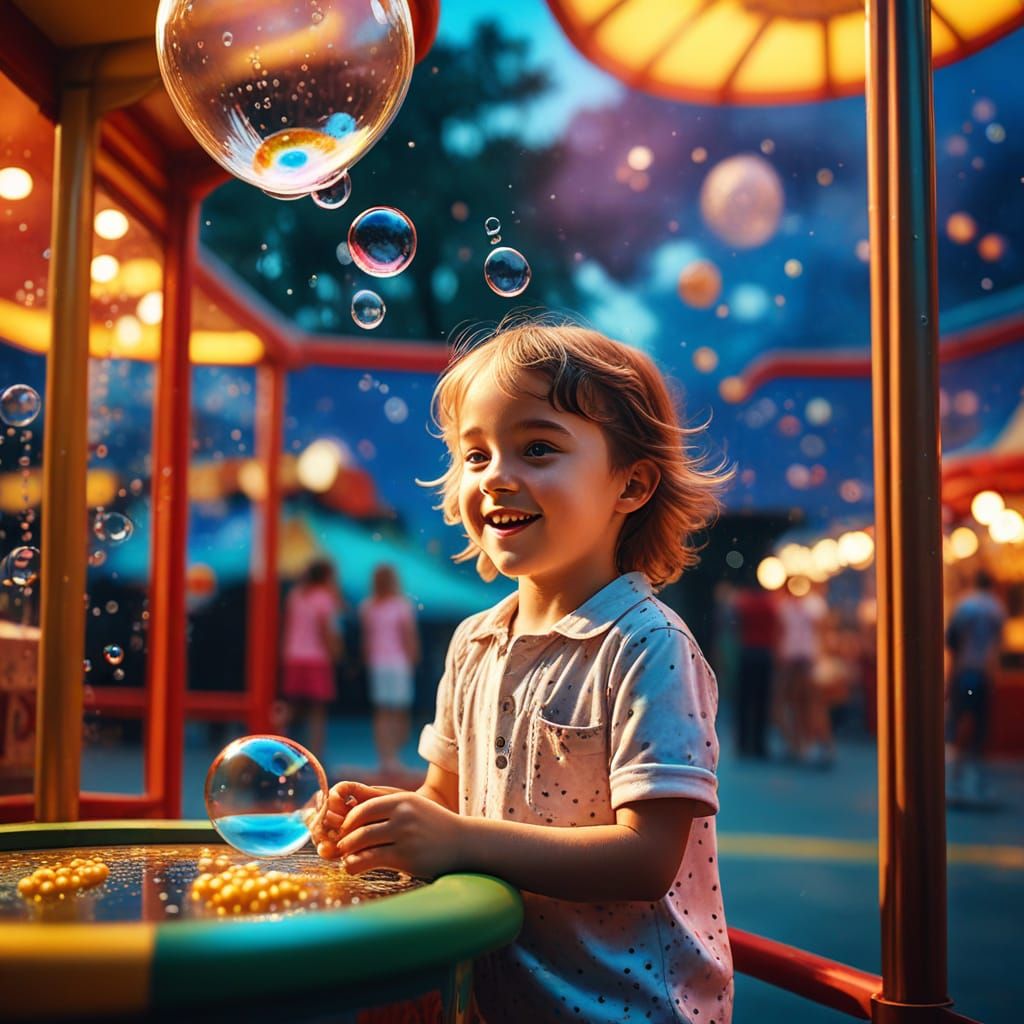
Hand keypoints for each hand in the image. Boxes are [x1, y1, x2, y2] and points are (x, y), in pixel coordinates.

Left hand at [325, 783, 467, 878]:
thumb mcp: (413, 807)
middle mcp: (403, 815)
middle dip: (344, 838)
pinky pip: (370, 859)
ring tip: (346, 857)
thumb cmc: (433, 826)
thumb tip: (352, 813)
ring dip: (347, 852)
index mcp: (402, 800)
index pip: (363, 807)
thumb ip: (387, 808)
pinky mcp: (406, 857)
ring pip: (361, 842)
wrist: (463, 843)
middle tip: (340, 847)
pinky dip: (355, 864)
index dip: (348, 820)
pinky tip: (354, 867)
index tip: (344, 831)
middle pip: (358, 825)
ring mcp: (404, 836)